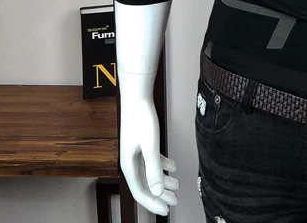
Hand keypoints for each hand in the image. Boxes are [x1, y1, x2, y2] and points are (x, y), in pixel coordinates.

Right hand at [119, 97, 179, 214]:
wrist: (137, 96)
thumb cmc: (142, 118)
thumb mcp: (150, 145)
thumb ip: (154, 169)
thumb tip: (158, 192)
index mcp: (129, 165)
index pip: (141, 192)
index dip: (153, 203)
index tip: (166, 210)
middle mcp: (130, 161)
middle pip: (146, 184)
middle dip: (160, 195)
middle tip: (175, 201)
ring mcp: (135, 152)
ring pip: (150, 172)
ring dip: (163, 180)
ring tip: (177, 185)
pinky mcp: (142, 143)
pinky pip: (152, 160)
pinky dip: (163, 165)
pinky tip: (174, 167)